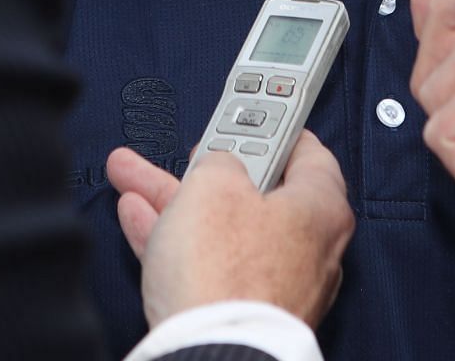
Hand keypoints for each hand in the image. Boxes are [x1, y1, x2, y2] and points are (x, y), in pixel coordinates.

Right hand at [106, 132, 351, 329]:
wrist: (212, 349)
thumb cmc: (225, 270)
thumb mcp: (215, 181)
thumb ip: (219, 159)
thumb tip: (217, 167)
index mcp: (321, 207)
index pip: (306, 152)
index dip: (270, 129)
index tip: (248, 117)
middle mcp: (309, 249)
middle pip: (254, 193)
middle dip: (205, 169)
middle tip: (184, 150)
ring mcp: (276, 285)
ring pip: (222, 229)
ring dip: (176, 201)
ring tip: (133, 176)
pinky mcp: (244, 312)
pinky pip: (208, 264)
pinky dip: (176, 240)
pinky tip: (140, 218)